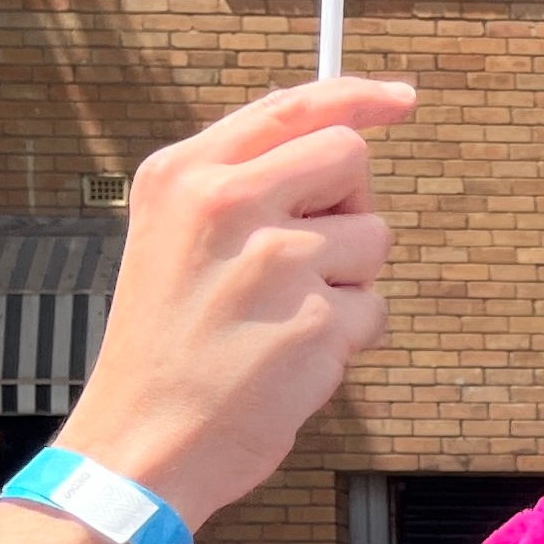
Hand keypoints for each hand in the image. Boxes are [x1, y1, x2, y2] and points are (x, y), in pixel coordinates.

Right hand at [55, 79, 417, 529]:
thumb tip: (341, 152)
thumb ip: (239, 188)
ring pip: (373, 237)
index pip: (290, 107)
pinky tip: (294, 362)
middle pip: (349, 157)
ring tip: (284, 322)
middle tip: (311, 259)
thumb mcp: (171, 240)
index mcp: (184, 175)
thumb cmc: (165, 350)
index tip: (402, 101)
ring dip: (349, 282)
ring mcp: (276, 263)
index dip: (359, 97)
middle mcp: (227, 205)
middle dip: (350, 205)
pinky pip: (374, 311)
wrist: (141, 445)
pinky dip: (350, 341)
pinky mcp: (315, 324)